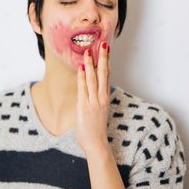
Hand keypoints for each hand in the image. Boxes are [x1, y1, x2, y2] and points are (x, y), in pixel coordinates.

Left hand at [75, 41, 110, 155]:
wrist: (97, 143)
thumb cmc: (96, 127)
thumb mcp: (100, 109)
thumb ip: (97, 97)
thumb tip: (92, 86)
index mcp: (106, 96)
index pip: (107, 75)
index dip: (107, 61)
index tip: (107, 50)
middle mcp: (102, 97)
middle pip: (103, 74)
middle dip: (103, 58)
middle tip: (103, 44)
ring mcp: (94, 101)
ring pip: (92, 79)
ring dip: (90, 64)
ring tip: (88, 52)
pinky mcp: (85, 106)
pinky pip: (83, 89)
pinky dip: (82, 78)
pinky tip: (81, 68)